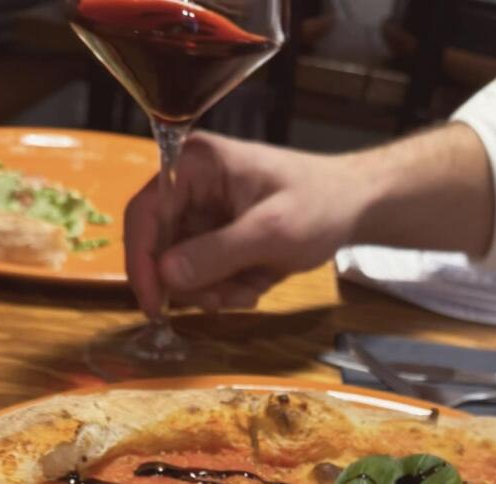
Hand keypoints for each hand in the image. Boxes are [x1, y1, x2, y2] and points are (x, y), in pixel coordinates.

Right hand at [124, 132, 360, 315]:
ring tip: (250, 290)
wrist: (353, 208)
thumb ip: (217, 253)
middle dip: (192, 283)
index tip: (154, 305)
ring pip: (181, 271)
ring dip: (213, 291)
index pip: (144, 213)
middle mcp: (189, 189)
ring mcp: (201, 216)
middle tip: (226, 301)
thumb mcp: (271, 231)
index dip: (142, 262)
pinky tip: (255, 284)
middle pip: (160, 249)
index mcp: (194, 166)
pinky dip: (225, 290)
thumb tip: (165, 276)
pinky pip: (202, 277)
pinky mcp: (215, 240)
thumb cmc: (319, 205)